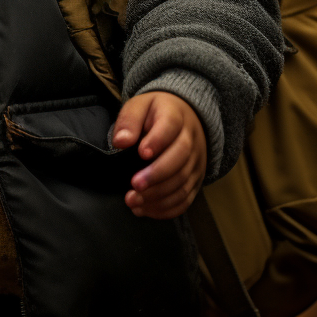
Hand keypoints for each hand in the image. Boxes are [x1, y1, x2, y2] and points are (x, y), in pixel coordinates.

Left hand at [112, 91, 206, 219]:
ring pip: (183, 183)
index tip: (141, 153)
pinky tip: (145, 210)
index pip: (170, 126)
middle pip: (180, 159)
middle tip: (134, 185)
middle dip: (157, 175)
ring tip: (133, 201)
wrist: (185, 117)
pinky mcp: (196, 180)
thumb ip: (129, 120)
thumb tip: (121, 142)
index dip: (157, 141)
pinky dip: (166, 209)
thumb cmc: (155, 113)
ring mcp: (196, 162)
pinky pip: (186, 199)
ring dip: (158, 196)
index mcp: (176, 117)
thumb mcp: (139, 106)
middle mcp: (191, 140)